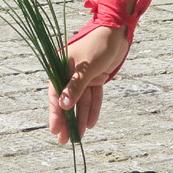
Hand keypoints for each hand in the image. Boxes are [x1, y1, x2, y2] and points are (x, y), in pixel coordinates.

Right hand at [48, 26, 128, 143]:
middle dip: (67, 121)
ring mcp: (83, 76)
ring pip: (81, 101)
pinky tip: (91, 123)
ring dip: (80, 118)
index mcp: (60, 67)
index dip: (55, 114)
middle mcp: (69, 73)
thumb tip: (63, 105)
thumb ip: (75, 87)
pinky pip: (93, 96)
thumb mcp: (86, 68)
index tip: (55, 130)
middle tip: (65, 140)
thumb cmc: (98, 45)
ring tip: (80, 136)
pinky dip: (93, 108)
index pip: (55, 95)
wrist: (117, 31)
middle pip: (67, 101)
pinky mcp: (95, 77)